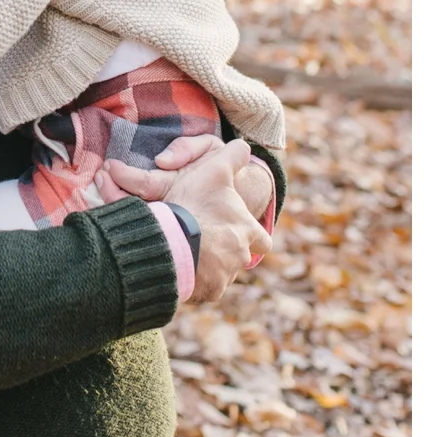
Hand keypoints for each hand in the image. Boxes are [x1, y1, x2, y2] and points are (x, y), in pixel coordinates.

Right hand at [97, 138, 271, 304]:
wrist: (173, 238)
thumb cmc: (195, 204)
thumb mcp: (215, 169)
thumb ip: (232, 155)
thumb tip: (245, 145)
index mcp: (247, 231)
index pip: (263, 240)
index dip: (253, 236)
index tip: (242, 234)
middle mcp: (241, 256)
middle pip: (240, 258)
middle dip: (228, 253)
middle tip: (209, 244)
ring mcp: (225, 276)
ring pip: (222, 273)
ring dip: (210, 266)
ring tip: (189, 253)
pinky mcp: (209, 291)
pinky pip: (205, 289)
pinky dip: (196, 282)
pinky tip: (182, 268)